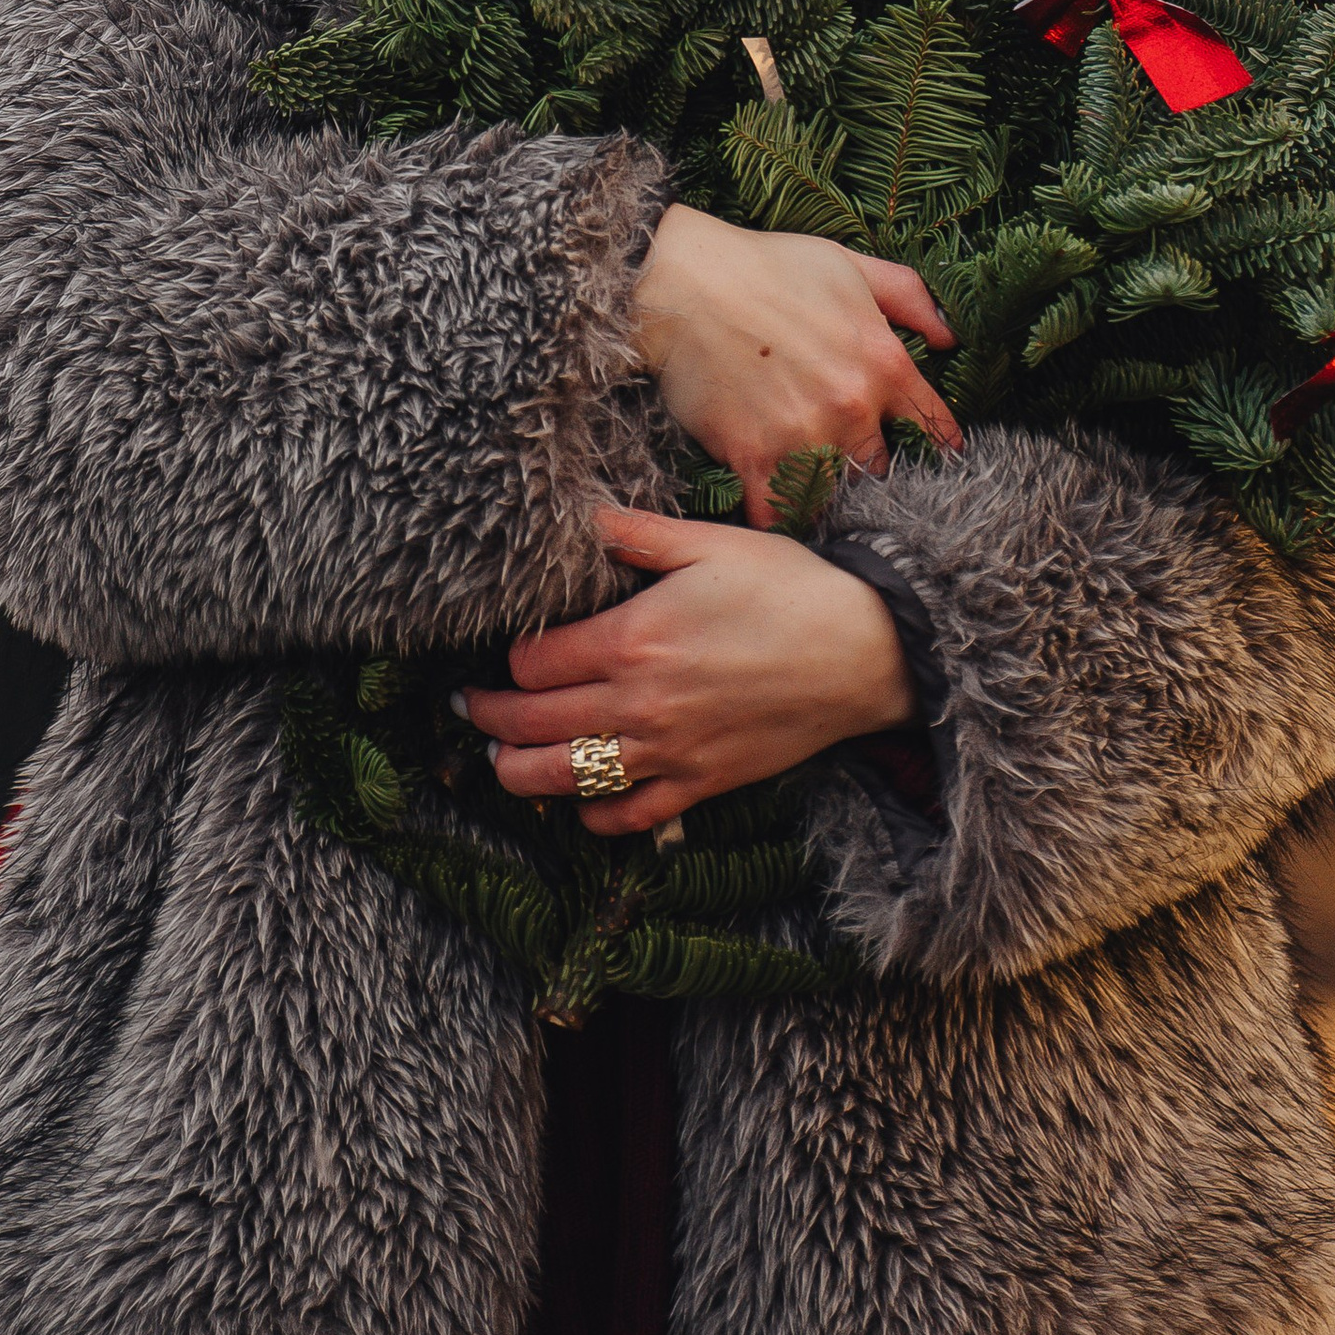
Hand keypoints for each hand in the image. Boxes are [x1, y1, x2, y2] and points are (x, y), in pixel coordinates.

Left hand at [466, 503, 916, 833]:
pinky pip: (629, 817)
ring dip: (518, 775)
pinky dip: (593, 817)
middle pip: (532, 726)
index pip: (533, 663)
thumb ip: (634, 533)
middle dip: (489, 719)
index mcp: (630, 640)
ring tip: (499, 761)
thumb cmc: (790, 588)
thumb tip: (579, 517)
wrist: (865, 652)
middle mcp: (638, 705)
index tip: (501, 651)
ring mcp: (668, 752)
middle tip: (468, 708)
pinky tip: (579, 803)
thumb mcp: (708, 543)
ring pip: (565, 781)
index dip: (507, 658)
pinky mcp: (701, 784)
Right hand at [630, 203, 957, 525]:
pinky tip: (773, 507)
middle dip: (867, 468)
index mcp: (883, 361)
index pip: (934, 426)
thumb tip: (951, 337)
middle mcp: (852, 405)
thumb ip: (909, 297)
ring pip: (834, 492)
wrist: (683, 280)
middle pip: (881, 468)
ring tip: (812, 490)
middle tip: (849, 467)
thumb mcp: (851, 265)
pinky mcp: (754, 456)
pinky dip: (777, 515)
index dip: (934, 446)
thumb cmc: (767, 266)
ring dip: (824, 493)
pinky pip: (778, 511)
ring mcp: (803, 434)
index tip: (928, 459)